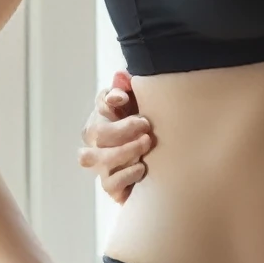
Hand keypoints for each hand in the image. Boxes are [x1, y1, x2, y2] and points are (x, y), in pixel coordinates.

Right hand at [78, 70, 152, 203]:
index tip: (125, 99)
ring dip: (121, 151)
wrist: (168, 162)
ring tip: (145, 144)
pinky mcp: (112, 185)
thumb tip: (121, 76)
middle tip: (146, 126)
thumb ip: (133, 88)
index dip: (110, 101)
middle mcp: (98, 140)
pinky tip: (141, 167)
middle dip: (122, 128)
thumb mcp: (145, 105)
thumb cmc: (152, 128)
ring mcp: (102, 164)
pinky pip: (108, 184)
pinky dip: (124, 175)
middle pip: (95, 133)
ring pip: (95, 159)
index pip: (101, 103)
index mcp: (107, 115)